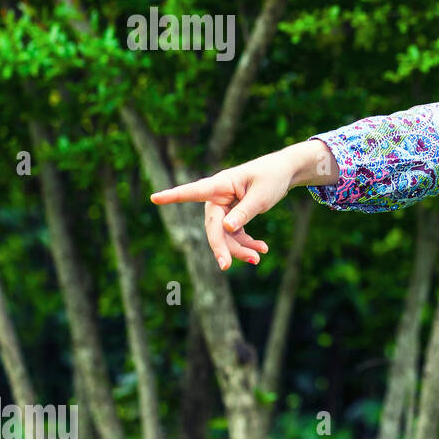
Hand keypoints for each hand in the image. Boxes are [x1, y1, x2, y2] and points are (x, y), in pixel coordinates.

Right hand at [149, 150, 296, 269]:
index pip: (194, 191)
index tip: (154, 198)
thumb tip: (226, 228)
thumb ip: (245, 211)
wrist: (284, 172)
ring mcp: (225, 207)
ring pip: (224, 235)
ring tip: (258, 257)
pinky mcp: (234, 215)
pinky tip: (262, 249)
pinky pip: (235, 234)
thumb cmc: (271, 177)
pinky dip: (247, 244)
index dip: (174, 196)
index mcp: (221, 184)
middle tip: (225, 266)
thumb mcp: (261, 195)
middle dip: (221, 246)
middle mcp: (218, 197)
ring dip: (239, 248)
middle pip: (213, 226)